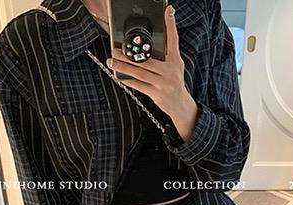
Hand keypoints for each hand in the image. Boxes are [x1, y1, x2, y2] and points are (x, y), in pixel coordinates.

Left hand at [106, 4, 198, 141]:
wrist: (181, 106)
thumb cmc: (173, 84)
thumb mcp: (174, 67)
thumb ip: (165, 55)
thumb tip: (147, 45)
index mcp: (176, 61)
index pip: (173, 39)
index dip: (170, 24)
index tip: (168, 11)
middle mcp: (171, 71)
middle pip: (146, 59)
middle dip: (129, 54)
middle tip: (115, 49)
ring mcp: (163, 83)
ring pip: (139, 73)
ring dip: (123, 67)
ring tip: (111, 61)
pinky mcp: (157, 94)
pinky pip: (140, 85)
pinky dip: (129, 81)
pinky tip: (120, 76)